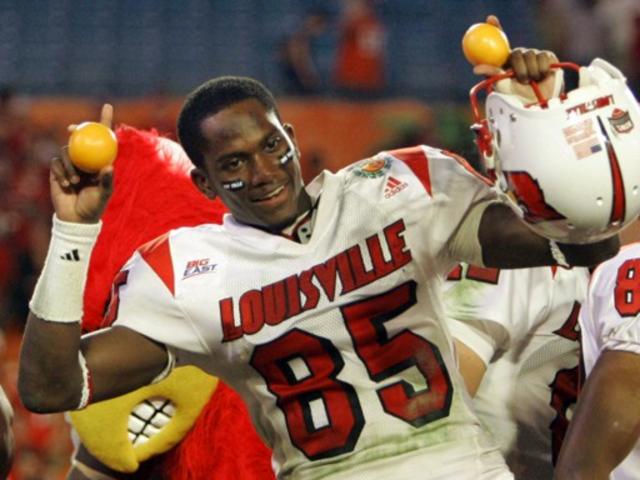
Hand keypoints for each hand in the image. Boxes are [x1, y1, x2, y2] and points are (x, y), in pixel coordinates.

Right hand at [51, 104, 114, 223]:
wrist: (76, 218)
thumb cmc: (94, 206)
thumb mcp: (104, 193)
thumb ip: (107, 180)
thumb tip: (109, 165)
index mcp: (100, 160)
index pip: (104, 137)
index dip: (105, 120)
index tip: (107, 105)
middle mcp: (86, 159)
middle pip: (80, 137)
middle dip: (76, 129)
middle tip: (71, 128)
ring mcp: (71, 164)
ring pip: (67, 151)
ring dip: (70, 165)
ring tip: (75, 181)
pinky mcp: (58, 170)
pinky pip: (56, 163)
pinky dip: (61, 172)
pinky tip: (67, 184)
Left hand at [473, 15, 561, 101]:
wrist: (537, 104)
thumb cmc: (516, 98)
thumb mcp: (501, 85)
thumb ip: (491, 73)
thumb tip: (475, 68)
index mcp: (505, 60)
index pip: (500, 40)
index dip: (496, 27)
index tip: (490, 19)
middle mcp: (519, 56)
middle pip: (517, 52)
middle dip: (519, 69)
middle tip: (522, 80)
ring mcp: (534, 55)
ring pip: (531, 54)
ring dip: (530, 72)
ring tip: (531, 82)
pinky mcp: (548, 57)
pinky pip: (543, 56)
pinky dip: (542, 68)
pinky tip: (542, 77)